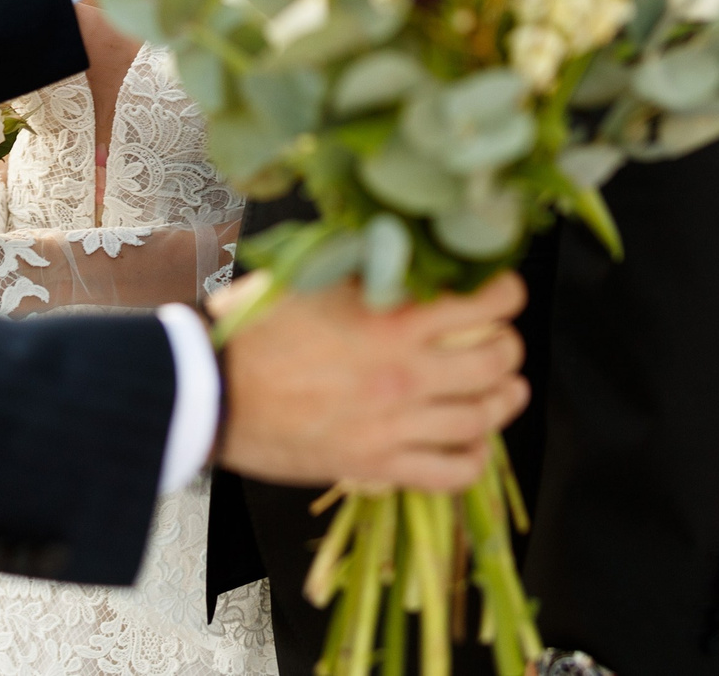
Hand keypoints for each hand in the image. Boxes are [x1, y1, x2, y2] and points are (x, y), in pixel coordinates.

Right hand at [216, 272, 529, 490]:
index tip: (504, 293)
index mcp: (391, 319)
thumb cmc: (252, 331)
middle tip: (502, 342)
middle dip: (508, 347)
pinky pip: (451, 472)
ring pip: (482, 418)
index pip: (485, 303)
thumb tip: (396, 246)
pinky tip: (472, 445)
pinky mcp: (378, 466)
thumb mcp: (310, 278)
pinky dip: (474, 459)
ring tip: (506, 391)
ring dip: (504, 401)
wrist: (210, 394)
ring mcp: (395, 423)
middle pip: (496, 361)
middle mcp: (404, 371)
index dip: (506, 294)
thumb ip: (360, 265)